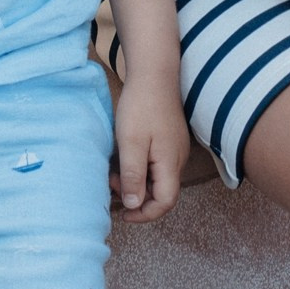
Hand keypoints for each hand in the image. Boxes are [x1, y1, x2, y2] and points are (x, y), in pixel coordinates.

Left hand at [112, 69, 190, 221]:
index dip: (144, 214)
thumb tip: (134, 205)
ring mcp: (174, 150)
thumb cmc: (141, 106)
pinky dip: (140, 170)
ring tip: (113, 173)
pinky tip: (124, 160)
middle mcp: (177, 160)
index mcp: (170, 163)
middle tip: (112, 186)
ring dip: (136, 183)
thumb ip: (133, 176)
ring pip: (157, 179)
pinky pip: (156, 165)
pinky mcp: (168, 141)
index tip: (123, 213)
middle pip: (162, 193)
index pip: (165, 203)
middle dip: (137, 198)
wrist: (154, 74)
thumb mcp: (131, 143)